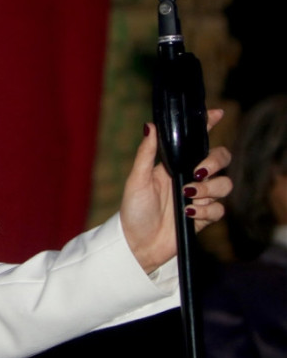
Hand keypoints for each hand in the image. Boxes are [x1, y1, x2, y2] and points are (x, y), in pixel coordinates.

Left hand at [120, 109, 232, 273]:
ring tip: (187, 196)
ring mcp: (198, 197)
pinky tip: (188, 213)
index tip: (217, 114)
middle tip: (197, 172)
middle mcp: (189, 178)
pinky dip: (206, 210)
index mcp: (173, 165)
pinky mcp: (204, 217)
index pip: (195, 141)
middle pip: (220, 160)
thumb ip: (146, 153)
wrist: (138, 244)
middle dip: (214, 163)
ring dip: (209, 189)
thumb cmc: (133, 211)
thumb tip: (150, 125)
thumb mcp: (137, 180)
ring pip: (224, 184)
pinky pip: (219, 209)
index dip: (207, 125)